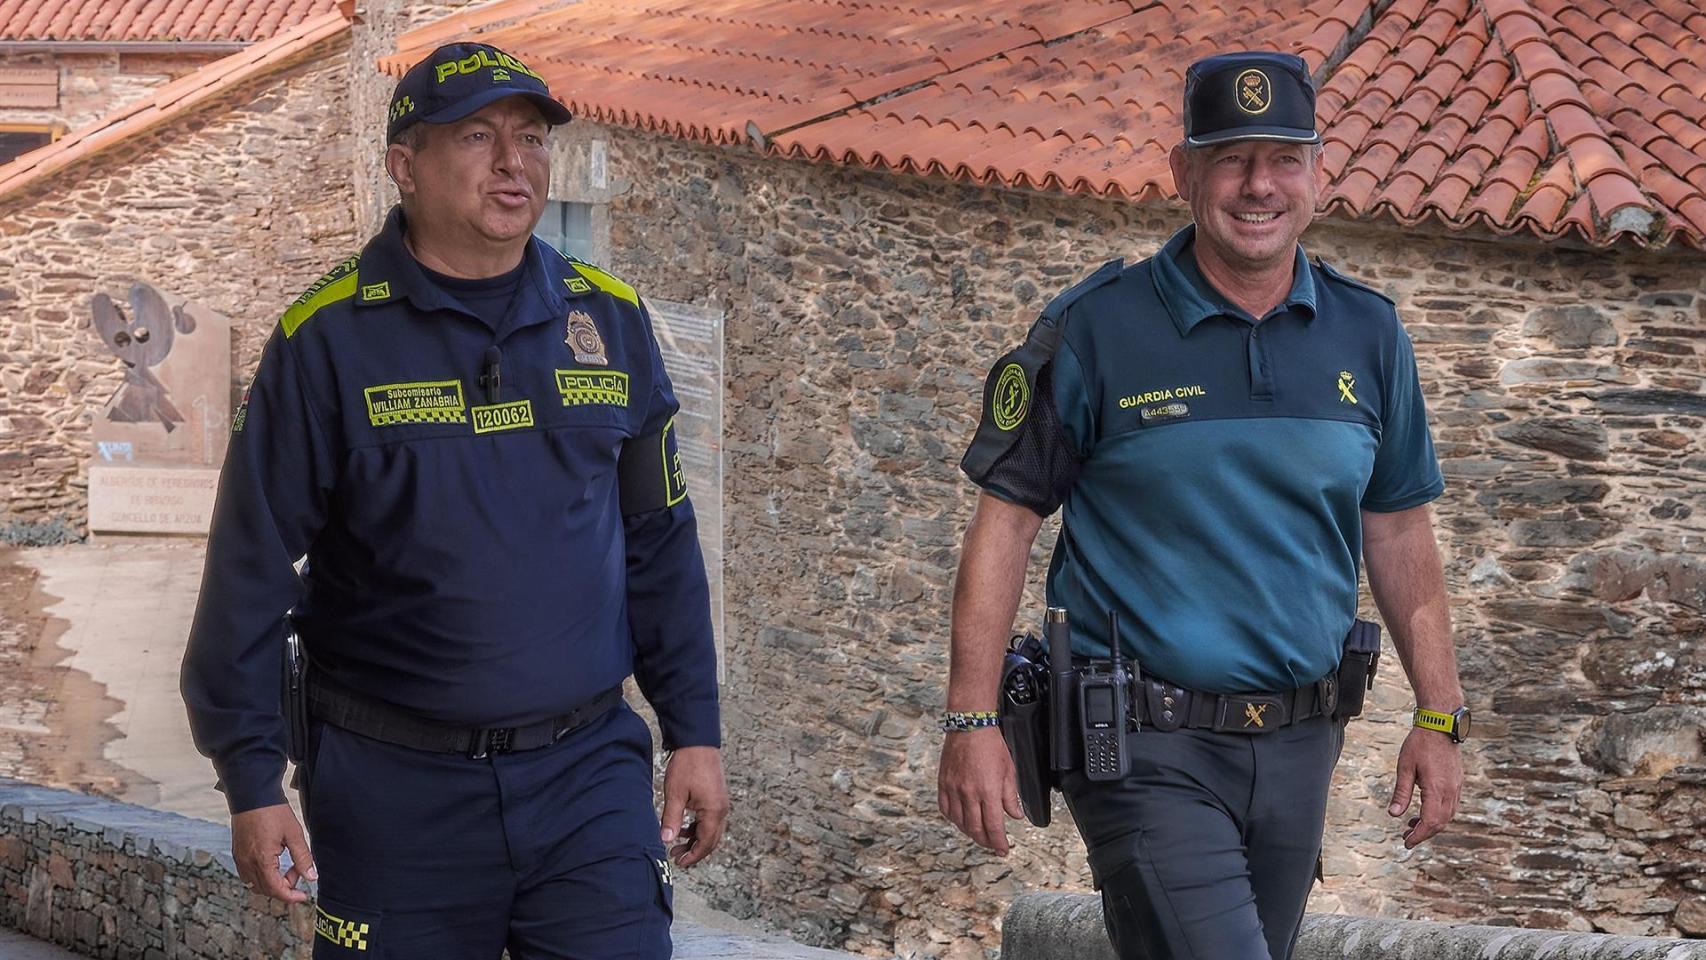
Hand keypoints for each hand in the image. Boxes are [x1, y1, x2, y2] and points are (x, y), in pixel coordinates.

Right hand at [230, 803, 315, 902]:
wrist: (252, 796)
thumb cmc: (272, 812)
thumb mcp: (294, 834)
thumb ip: (303, 858)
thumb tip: (311, 877)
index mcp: (262, 860)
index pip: (276, 890)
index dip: (290, 896)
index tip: (303, 895)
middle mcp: (247, 863)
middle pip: (265, 890)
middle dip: (284, 887)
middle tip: (298, 872)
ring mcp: (240, 859)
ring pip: (255, 884)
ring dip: (273, 882)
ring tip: (288, 866)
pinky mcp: (237, 853)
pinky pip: (248, 875)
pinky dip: (262, 876)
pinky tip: (274, 863)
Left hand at [660, 746, 728, 866]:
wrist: (698, 741)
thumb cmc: (687, 765)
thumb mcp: (675, 794)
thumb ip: (672, 819)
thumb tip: (666, 840)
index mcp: (714, 811)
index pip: (706, 843)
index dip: (693, 856)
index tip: (679, 863)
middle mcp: (721, 809)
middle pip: (711, 840)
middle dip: (694, 851)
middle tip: (676, 857)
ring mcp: (720, 802)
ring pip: (710, 830)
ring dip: (695, 839)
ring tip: (676, 844)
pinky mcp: (716, 796)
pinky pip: (710, 819)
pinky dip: (697, 828)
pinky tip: (683, 827)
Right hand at [937, 727, 1022, 855]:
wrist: (970, 726)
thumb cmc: (991, 745)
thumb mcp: (1009, 771)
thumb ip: (1011, 796)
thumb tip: (1015, 815)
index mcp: (988, 791)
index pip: (994, 826)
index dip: (999, 842)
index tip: (1003, 849)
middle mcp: (969, 793)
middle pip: (975, 829)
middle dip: (986, 841)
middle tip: (993, 845)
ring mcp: (954, 789)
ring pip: (959, 822)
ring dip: (970, 833)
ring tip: (979, 834)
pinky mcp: (943, 783)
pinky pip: (946, 809)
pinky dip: (953, 819)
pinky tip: (960, 820)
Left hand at [1388, 726, 1462, 848]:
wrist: (1441, 725)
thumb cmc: (1420, 743)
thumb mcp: (1405, 767)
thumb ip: (1401, 793)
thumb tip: (1393, 814)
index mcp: (1437, 790)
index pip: (1430, 822)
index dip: (1419, 836)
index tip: (1407, 843)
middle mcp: (1451, 791)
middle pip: (1440, 823)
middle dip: (1424, 833)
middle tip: (1406, 837)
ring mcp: (1457, 787)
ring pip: (1447, 816)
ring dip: (1432, 825)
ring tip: (1412, 826)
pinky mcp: (1457, 782)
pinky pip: (1451, 806)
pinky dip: (1438, 814)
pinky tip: (1425, 811)